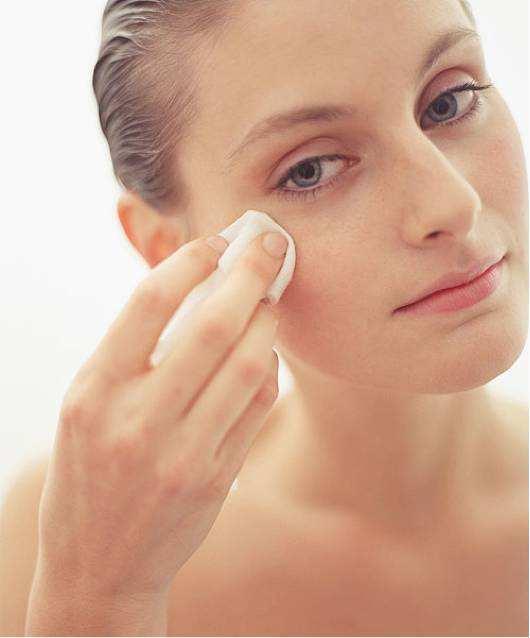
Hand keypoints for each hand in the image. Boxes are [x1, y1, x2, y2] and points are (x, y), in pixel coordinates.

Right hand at [35, 231, 285, 600]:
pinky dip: (271, 369)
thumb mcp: (90, 405)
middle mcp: (137, 420)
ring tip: (272, 300)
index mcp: (95, 390)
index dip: (192, 260)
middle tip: (271, 246)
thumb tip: (199, 288)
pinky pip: (259, 407)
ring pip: (250, 366)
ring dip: (270, 321)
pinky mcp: (216, 478)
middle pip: (213, 327)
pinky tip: (269, 351)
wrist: (98, 563)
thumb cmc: (90, 469)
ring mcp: (181, 454)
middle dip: (251, 275)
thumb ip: (134, 351)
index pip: (149, 302)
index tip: (218, 241)